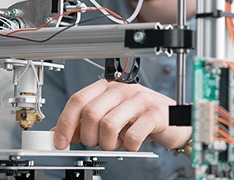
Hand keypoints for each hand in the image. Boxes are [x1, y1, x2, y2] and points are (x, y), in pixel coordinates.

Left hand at [54, 79, 191, 151]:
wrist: (174, 118)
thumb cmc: (140, 117)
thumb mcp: (110, 117)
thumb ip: (85, 124)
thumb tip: (59, 135)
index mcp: (107, 88)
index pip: (78, 100)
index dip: (65, 122)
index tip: (60, 142)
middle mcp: (122, 90)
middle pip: (90, 113)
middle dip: (88, 137)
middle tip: (97, 144)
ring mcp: (139, 100)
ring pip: (108, 125)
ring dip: (108, 144)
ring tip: (117, 144)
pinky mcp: (154, 114)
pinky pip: (132, 136)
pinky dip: (128, 146)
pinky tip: (132, 143)